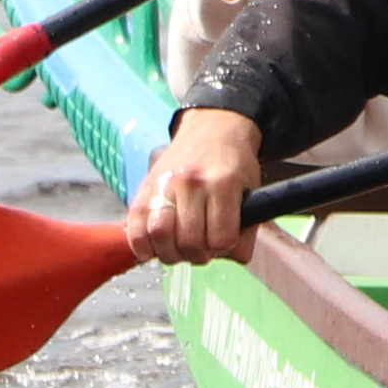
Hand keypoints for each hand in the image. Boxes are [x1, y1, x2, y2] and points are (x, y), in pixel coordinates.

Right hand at [128, 108, 267, 261]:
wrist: (213, 130)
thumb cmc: (234, 165)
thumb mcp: (252, 191)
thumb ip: (247, 228)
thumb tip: (233, 257)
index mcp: (223, 183)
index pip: (221, 238)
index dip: (224, 247)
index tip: (224, 242)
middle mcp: (191, 183)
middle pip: (189, 241)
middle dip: (198, 255)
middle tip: (201, 250)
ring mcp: (164, 184)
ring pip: (159, 236)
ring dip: (171, 254)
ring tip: (180, 249)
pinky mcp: (144, 188)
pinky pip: (135, 227)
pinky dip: (142, 246)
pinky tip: (154, 248)